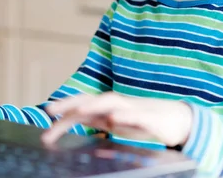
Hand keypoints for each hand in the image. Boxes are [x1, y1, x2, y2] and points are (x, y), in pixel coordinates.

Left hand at [41, 92, 192, 147]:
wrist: (177, 119)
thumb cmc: (141, 120)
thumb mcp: (113, 122)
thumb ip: (94, 121)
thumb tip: (68, 122)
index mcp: (107, 108)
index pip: (81, 106)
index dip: (63, 108)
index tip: (45, 114)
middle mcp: (117, 105)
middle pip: (91, 99)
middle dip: (71, 103)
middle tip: (51, 109)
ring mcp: (133, 110)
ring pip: (112, 103)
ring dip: (95, 105)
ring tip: (79, 111)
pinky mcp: (151, 119)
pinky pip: (137, 117)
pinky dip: (125, 117)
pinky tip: (114, 120)